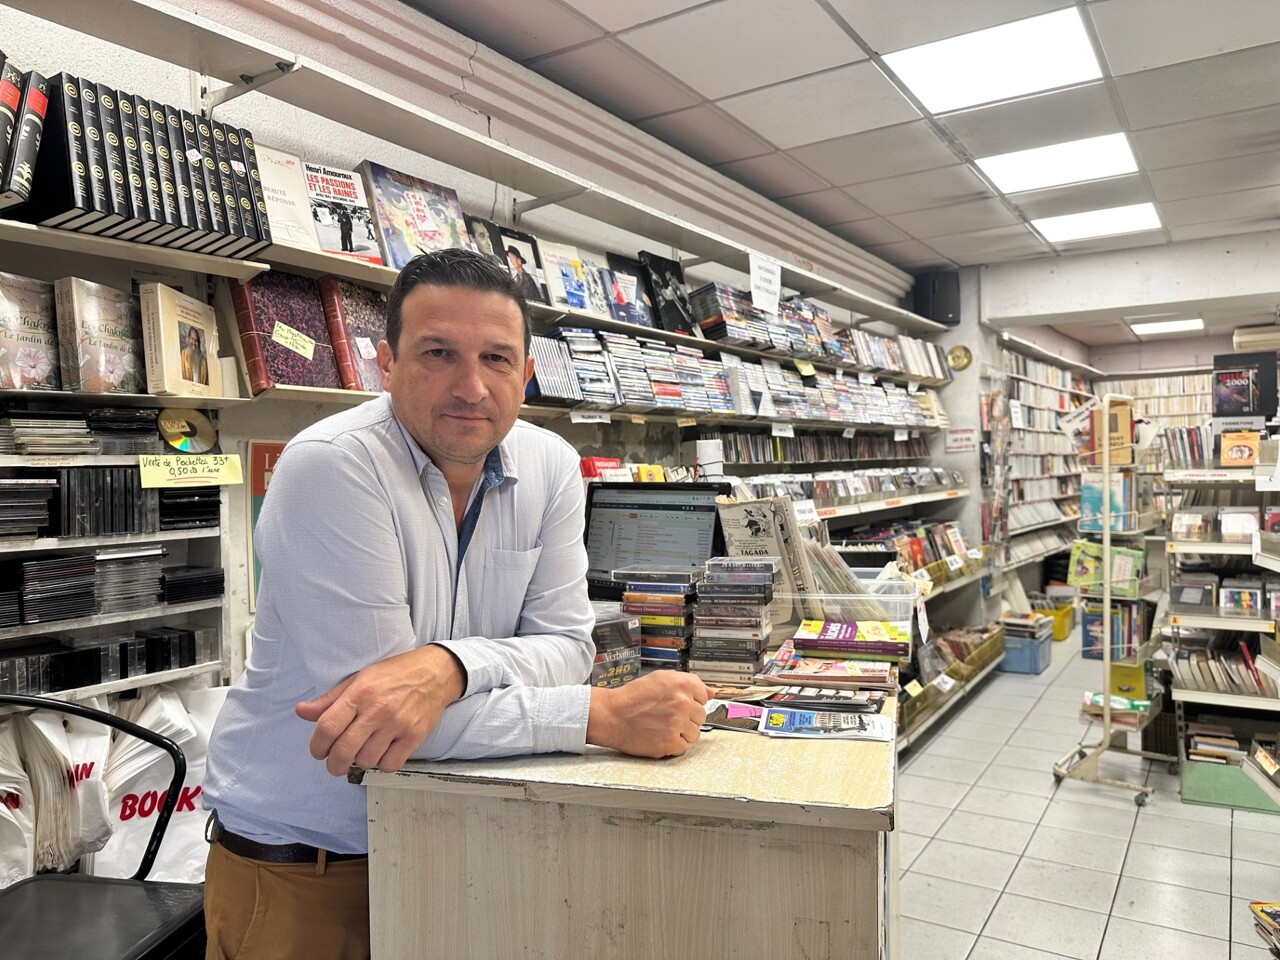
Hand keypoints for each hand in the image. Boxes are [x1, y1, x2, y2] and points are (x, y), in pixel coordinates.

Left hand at [295, 645, 464, 776]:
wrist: (435, 672)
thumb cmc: (395, 674)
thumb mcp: (359, 679)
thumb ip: (329, 700)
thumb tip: (302, 712)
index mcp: (359, 693)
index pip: (327, 728)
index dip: (316, 746)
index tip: (318, 751)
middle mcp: (377, 709)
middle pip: (343, 750)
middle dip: (333, 764)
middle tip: (334, 763)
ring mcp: (397, 724)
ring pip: (366, 760)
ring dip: (359, 761)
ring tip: (362, 751)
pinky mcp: (414, 735)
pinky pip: (390, 764)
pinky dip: (382, 765)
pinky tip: (381, 753)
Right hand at [586, 672, 711, 758]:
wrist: (612, 715)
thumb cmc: (632, 698)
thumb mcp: (660, 679)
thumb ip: (688, 683)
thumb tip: (711, 692)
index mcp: (682, 684)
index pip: (704, 696)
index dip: (691, 702)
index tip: (681, 705)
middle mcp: (682, 703)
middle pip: (700, 716)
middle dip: (687, 718)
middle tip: (667, 717)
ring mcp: (677, 723)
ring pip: (695, 734)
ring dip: (682, 733)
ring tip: (663, 727)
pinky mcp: (670, 742)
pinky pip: (684, 747)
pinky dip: (673, 745)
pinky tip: (660, 737)